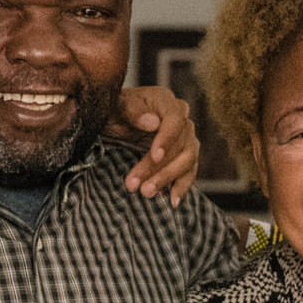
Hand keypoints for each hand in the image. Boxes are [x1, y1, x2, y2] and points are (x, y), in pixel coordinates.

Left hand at [109, 85, 199, 204]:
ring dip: (167, 179)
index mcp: (165, 101)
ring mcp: (185, 137)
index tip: (155, 156)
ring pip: (187, 160)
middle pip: (181, 145)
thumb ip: (132, 110)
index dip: (167, 140)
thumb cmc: (113, 110)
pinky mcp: (183, 155)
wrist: (113, 121)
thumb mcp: (115, 106)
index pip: (175, 121)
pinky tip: (171, 200)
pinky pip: (189, 171)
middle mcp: (181, 117)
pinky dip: (181, 186)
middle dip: (159, 168)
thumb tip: (153, 123)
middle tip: (137, 186)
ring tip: (146, 193)